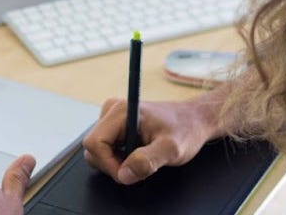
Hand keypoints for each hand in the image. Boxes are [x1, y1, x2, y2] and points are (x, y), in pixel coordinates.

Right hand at [82, 98, 218, 184]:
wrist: (193, 121)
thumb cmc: (185, 129)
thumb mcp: (171, 149)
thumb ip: (147, 161)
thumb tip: (124, 174)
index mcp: (121, 111)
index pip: (94, 143)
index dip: (108, 164)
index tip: (128, 173)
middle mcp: (112, 111)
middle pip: (92, 148)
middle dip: (112, 164)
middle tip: (138, 166)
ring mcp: (111, 118)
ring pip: (97, 150)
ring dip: (116, 161)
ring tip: (140, 156)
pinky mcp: (114, 126)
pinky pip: (104, 148)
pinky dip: (118, 157)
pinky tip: (136, 152)